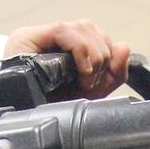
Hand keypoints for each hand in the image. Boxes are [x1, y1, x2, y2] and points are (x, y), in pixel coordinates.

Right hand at [2, 19, 130, 99]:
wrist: (25, 121)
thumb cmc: (52, 107)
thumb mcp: (92, 93)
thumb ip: (113, 73)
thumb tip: (124, 46)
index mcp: (66, 47)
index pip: (97, 37)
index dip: (108, 55)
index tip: (100, 80)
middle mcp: (52, 38)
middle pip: (93, 30)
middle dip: (101, 59)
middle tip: (89, 84)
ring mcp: (39, 35)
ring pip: (83, 28)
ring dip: (93, 56)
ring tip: (83, 80)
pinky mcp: (28, 36)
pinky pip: (64, 31)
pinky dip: (80, 50)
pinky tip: (80, 71)